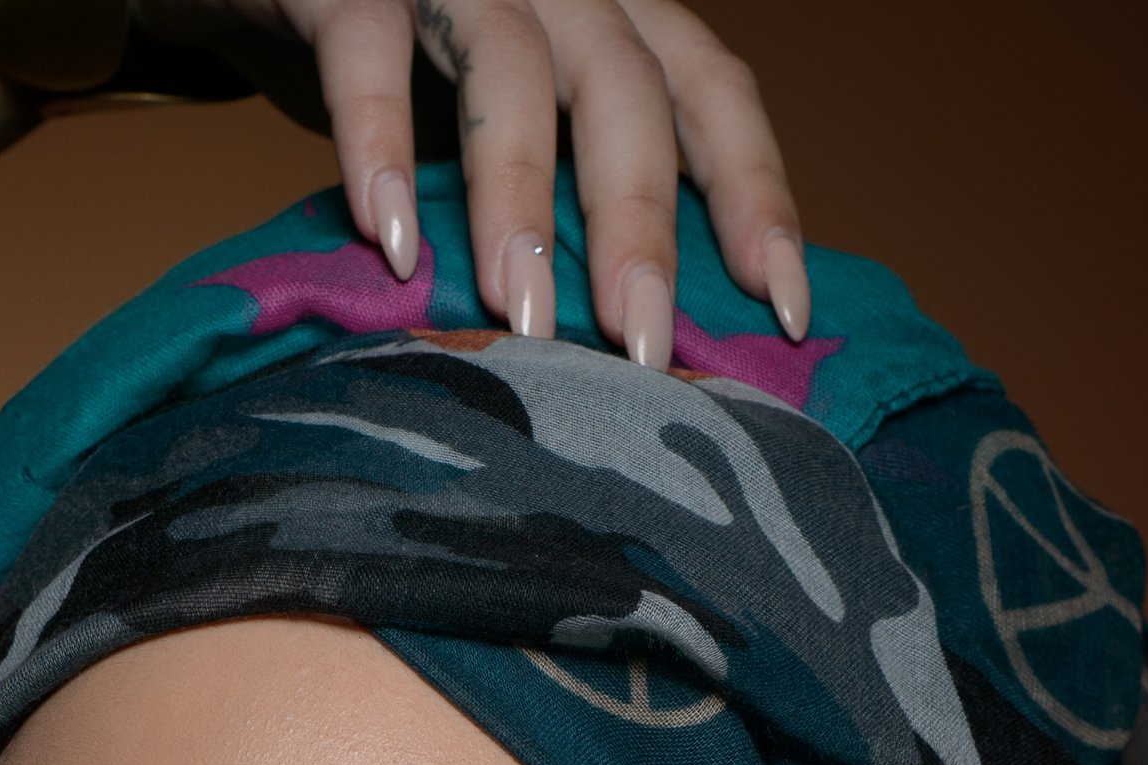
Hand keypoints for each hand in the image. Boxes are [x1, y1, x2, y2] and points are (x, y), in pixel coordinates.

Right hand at [150, 0, 808, 356]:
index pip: (709, 89)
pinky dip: (380, 144)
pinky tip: (390, 239)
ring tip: (519, 313)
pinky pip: (369, 50)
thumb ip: (559, 189)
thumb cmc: (399, 60)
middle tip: (641, 347)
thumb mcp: (502, 118)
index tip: (778, 310)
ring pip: (511, 68)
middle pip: (626, 89)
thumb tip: (628, 342)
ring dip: (520, 197)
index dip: (754, 193)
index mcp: (606, 15)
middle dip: (641, 223)